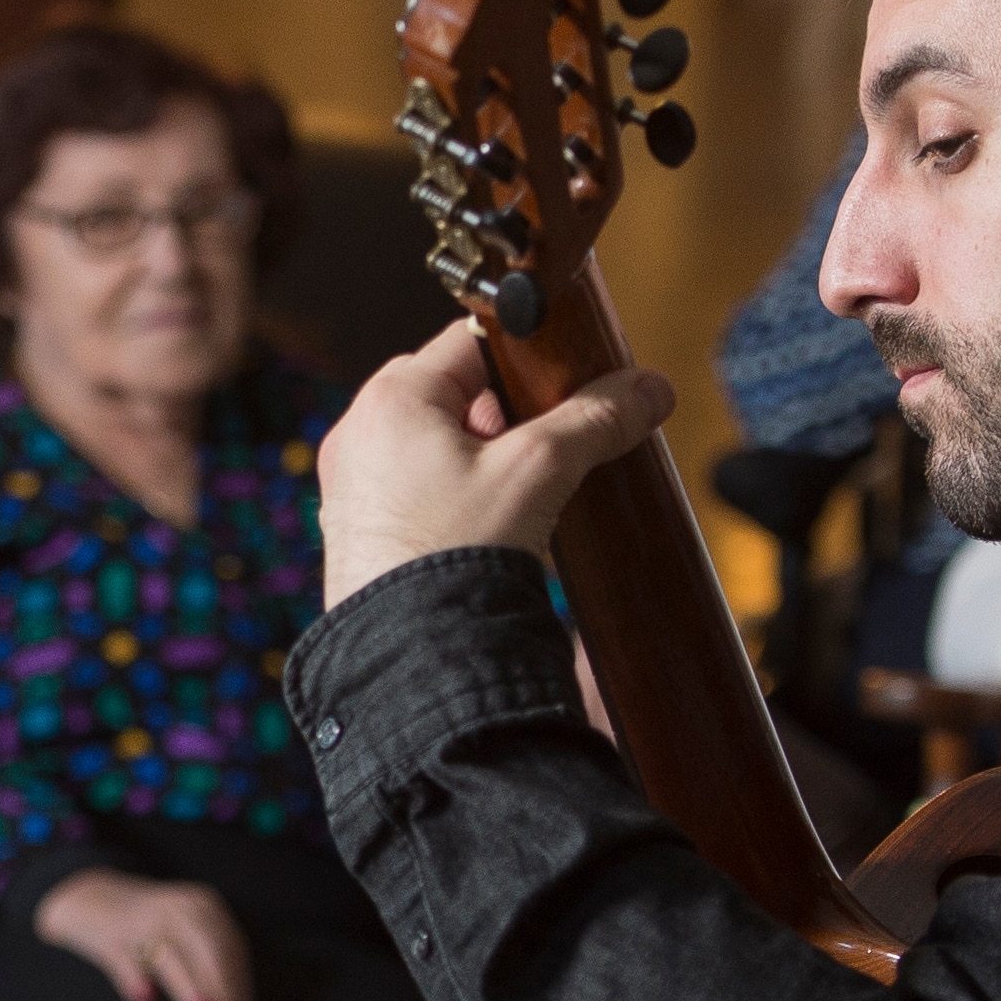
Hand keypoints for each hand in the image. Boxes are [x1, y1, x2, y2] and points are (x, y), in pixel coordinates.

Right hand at [36, 870, 254, 1000]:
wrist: (89, 896)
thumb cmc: (149, 927)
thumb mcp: (185, 931)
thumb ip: (208, 967)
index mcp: (201, 907)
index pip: (229, 948)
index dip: (239, 985)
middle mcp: (176, 907)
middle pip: (205, 948)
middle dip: (220, 987)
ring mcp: (141, 918)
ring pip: (169, 953)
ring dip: (188, 986)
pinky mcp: (109, 934)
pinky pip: (124, 957)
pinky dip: (135, 977)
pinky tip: (146, 999)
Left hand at [318, 321, 672, 612]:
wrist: (411, 660)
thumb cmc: (456, 554)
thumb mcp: (538, 472)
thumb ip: (594, 421)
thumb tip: (649, 389)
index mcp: (392, 398)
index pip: (470, 341)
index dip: (527, 358)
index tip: (568, 381)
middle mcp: (358, 434)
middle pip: (453, 393)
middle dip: (507, 416)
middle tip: (548, 449)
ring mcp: (352, 486)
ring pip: (435, 444)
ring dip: (484, 459)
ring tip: (524, 496)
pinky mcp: (358, 532)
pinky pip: (414, 488)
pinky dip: (454, 495)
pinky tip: (488, 529)